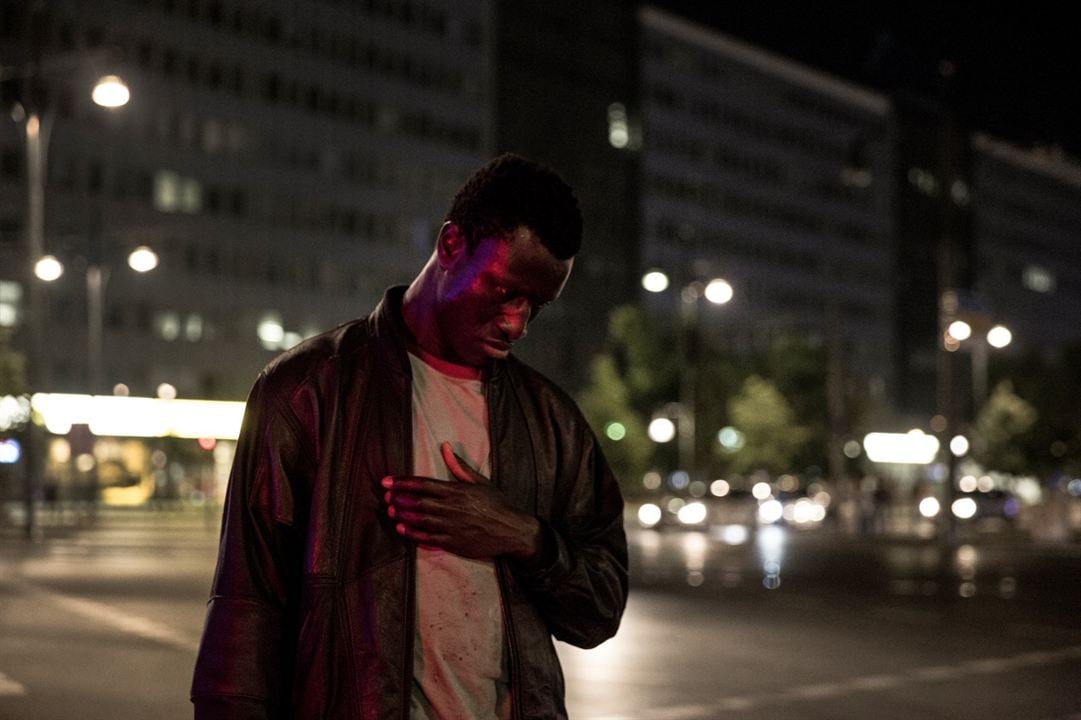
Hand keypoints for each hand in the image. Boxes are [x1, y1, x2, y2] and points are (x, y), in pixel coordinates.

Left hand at [382, 442, 540, 559]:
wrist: (512, 531)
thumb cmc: (497, 504)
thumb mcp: (480, 481)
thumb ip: (459, 466)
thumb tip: (445, 447)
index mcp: (457, 491)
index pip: (424, 484)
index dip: (403, 482)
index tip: (387, 481)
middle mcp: (452, 508)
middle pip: (418, 502)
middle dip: (399, 498)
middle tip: (385, 496)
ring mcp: (451, 526)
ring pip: (420, 519)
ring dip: (402, 514)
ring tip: (390, 510)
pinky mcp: (453, 543)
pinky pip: (428, 538)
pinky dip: (413, 533)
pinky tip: (402, 528)